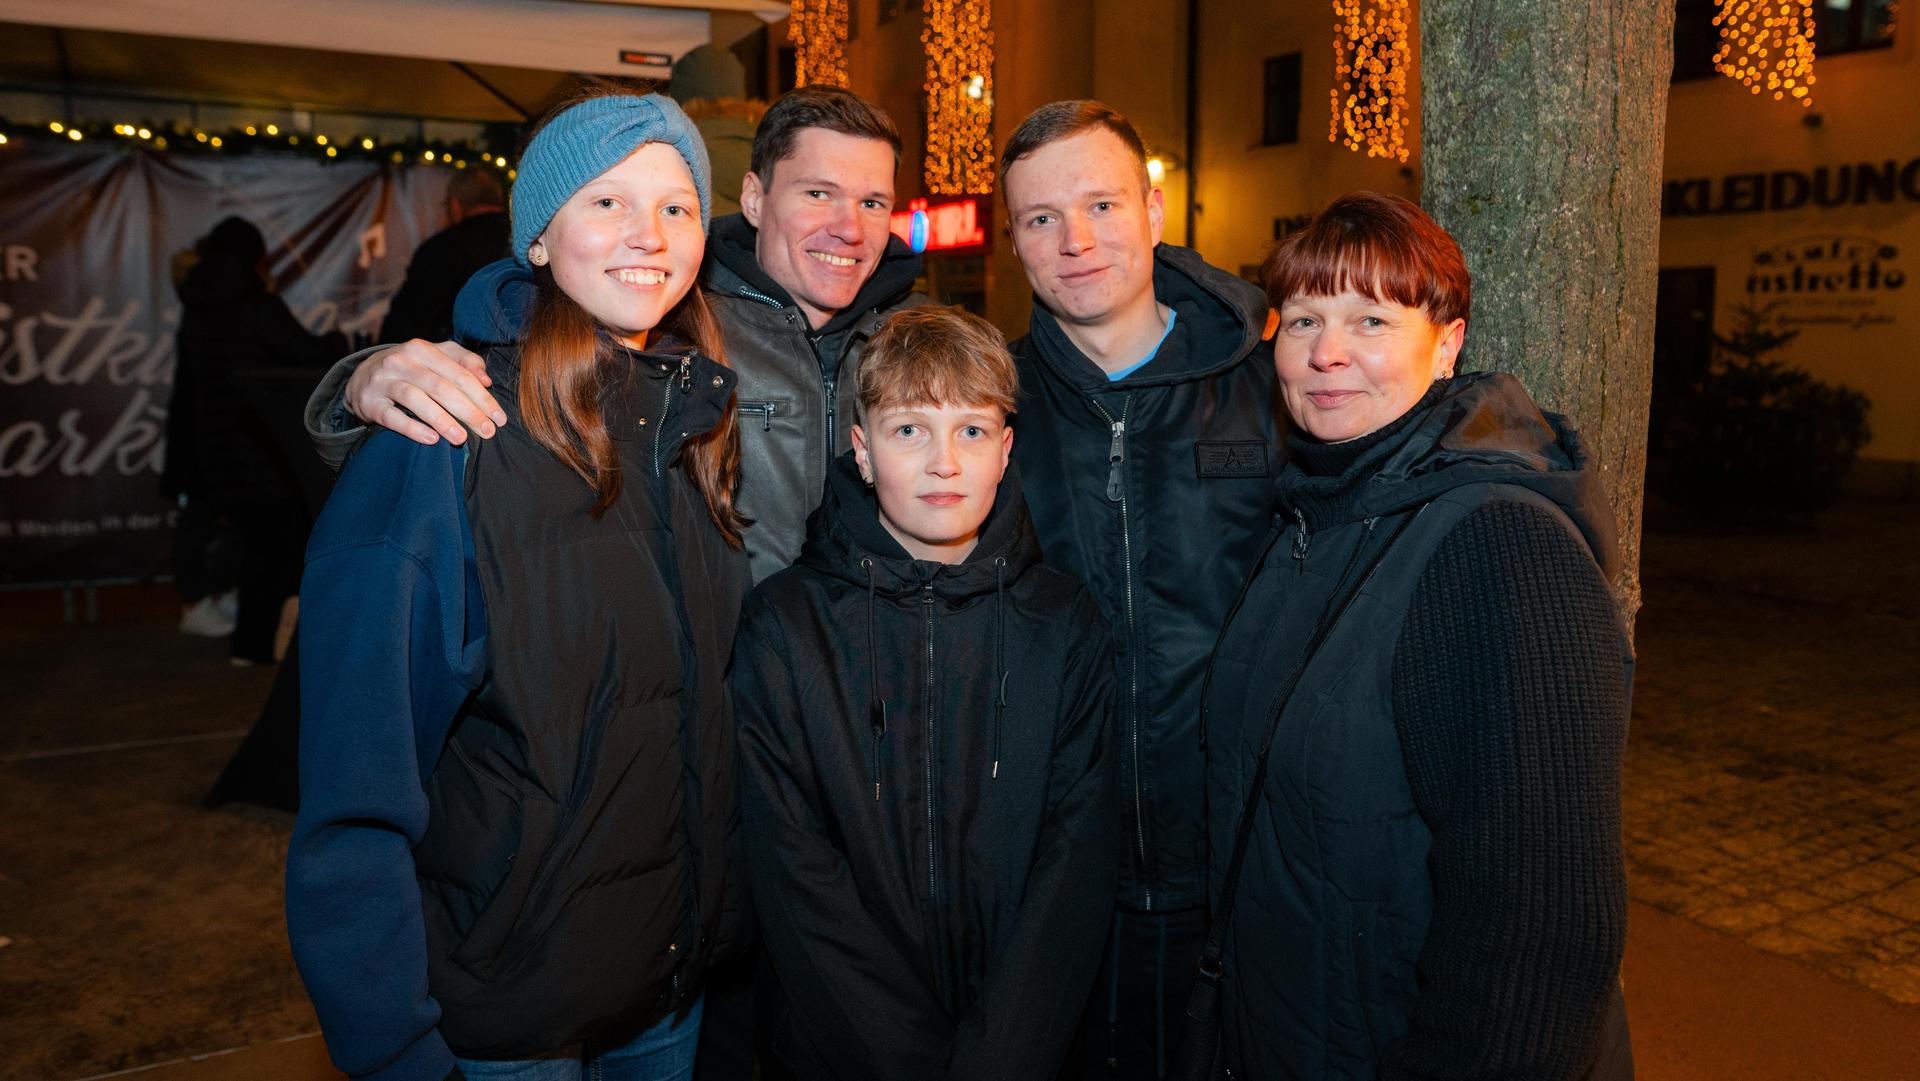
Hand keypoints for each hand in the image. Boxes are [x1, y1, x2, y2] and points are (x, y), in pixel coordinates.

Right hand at [346, 339, 507, 445]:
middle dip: (469, 411)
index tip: (499, 418)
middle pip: (442, 387)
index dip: (483, 397)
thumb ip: (464, 361)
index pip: (460, 374)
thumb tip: (486, 379)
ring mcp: (383, 381)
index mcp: (422, 349)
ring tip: (461, 438)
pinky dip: (413, 428)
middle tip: (487, 432)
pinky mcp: (369, 402)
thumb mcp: (435, 357)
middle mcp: (402, 361)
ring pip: (417, 399)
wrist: (362, 377)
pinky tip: (432, 439)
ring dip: (442, 420)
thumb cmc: (410, 369)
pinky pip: (392, 417)